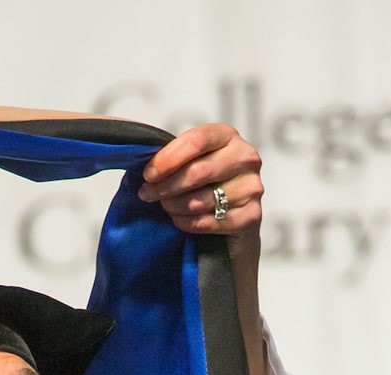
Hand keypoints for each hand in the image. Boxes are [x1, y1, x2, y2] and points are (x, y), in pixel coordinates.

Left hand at [138, 123, 262, 247]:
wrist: (233, 217)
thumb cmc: (205, 183)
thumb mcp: (189, 161)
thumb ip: (170, 154)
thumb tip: (138, 153)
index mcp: (227, 136)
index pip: (197, 140)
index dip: (168, 158)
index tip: (148, 174)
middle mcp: (245, 158)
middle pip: (197, 172)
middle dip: (166, 186)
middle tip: (148, 194)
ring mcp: (252, 187)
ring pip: (200, 200)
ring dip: (174, 206)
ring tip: (166, 206)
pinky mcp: (251, 216)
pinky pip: (208, 222)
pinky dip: (187, 223)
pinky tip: (180, 220)